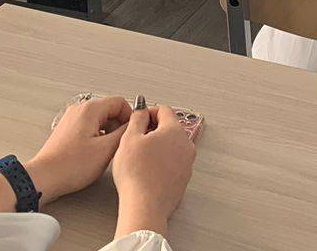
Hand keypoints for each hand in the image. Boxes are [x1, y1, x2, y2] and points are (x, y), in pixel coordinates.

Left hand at [26, 95, 131, 204]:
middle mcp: (80, 110)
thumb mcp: (106, 150)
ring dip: (108, 134)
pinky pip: (89, 128)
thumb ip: (124, 133)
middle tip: (120, 145)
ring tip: (107, 153)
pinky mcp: (68, 131)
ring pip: (100, 120)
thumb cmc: (70, 165)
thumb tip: (134, 125)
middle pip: (110, 110)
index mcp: (90, 109)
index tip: (132, 132)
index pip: (120, 102)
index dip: (130, 117)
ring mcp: (72, 120)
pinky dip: (96, 138)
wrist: (45, 177)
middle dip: (119, 127)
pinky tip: (95, 155)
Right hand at [111, 106, 194, 238]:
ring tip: (139, 157)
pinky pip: (172, 163)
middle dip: (153, 130)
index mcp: (175, 131)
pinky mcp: (183, 180)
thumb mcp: (129, 138)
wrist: (144, 206)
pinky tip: (146, 170)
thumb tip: (141, 109)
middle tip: (136, 139)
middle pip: (170, 128)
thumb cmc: (137, 175)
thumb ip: (137, 118)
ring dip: (157, 146)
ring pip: (171, 146)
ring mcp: (187, 164)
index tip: (138, 120)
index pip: (164, 110)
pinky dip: (161, 162)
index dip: (148, 112)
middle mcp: (186, 146)